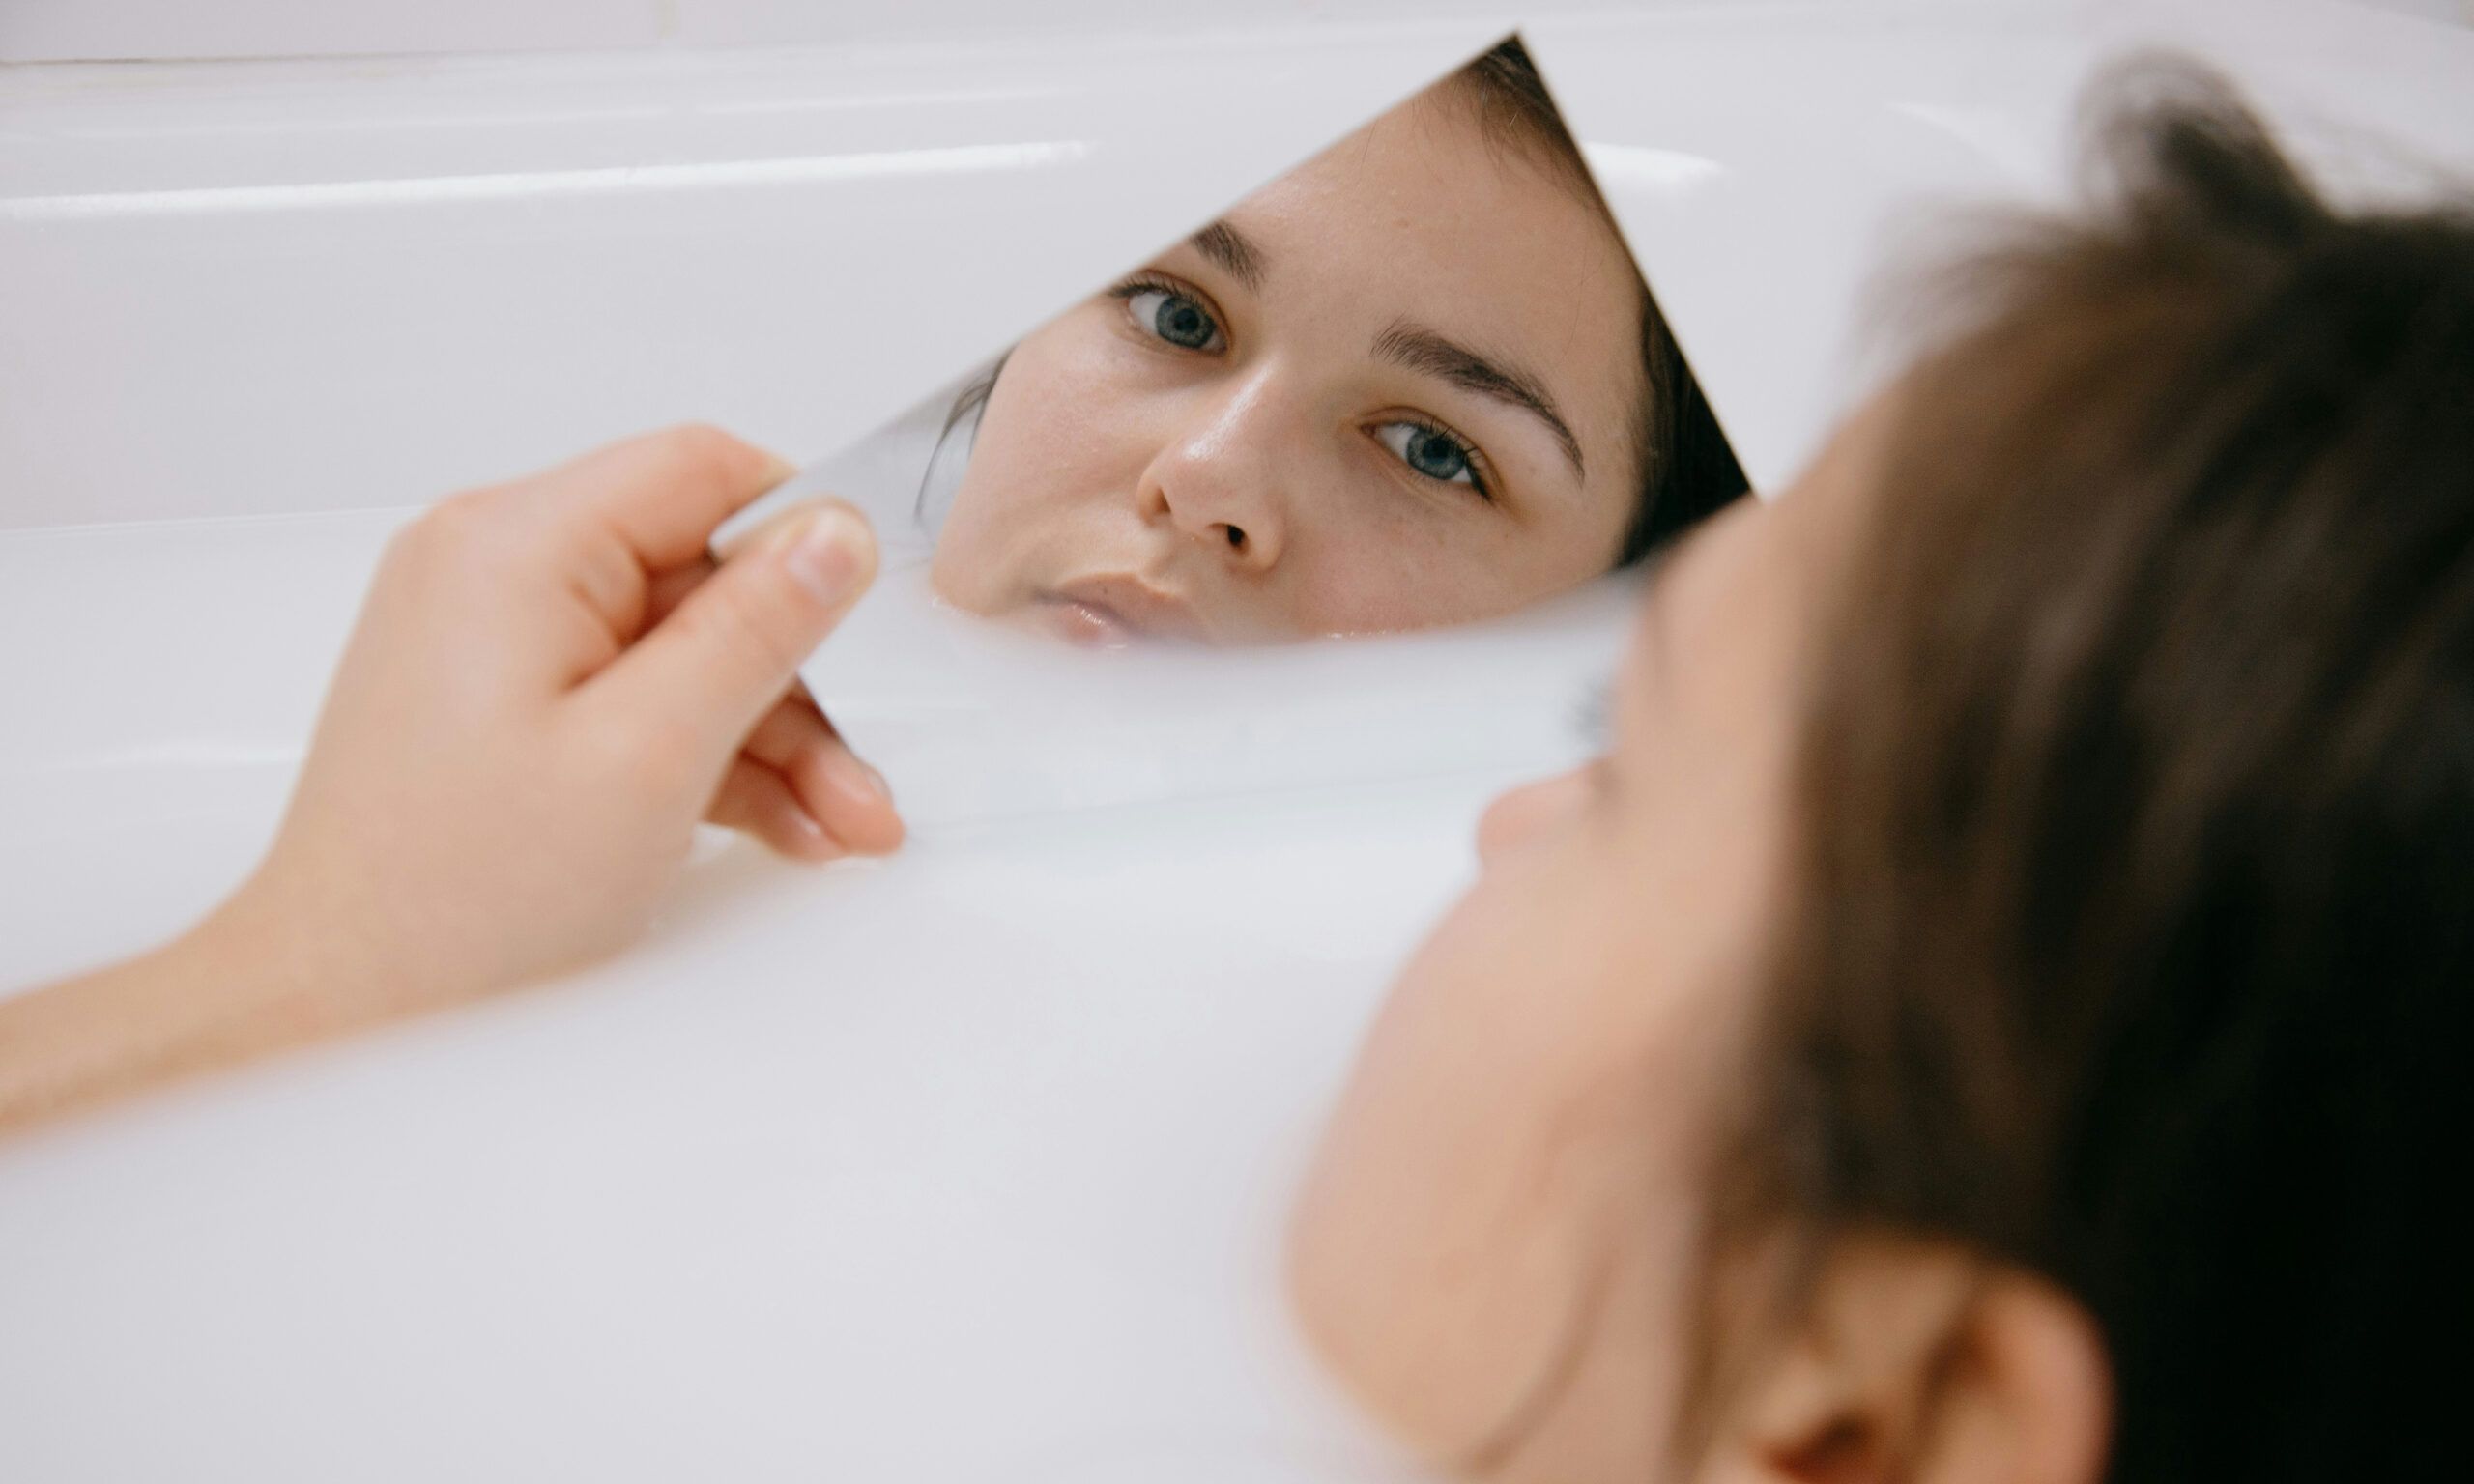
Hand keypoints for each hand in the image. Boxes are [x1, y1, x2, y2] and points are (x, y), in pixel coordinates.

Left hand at [1, 426, 901, 1133]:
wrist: (344, 1008)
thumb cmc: (455, 903)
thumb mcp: (650, 755)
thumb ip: (754, 629)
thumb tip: (832, 536)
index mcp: (513, 546)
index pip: (699, 470)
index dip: (799, 536)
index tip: (862, 619)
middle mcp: (492, 569)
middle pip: (700, 576)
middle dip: (793, 679)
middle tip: (856, 774)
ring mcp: (493, 638)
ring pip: (680, 649)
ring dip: (768, 735)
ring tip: (833, 827)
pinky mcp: (502, 701)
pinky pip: (635, 696)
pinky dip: (707, 756)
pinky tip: (776, 825)